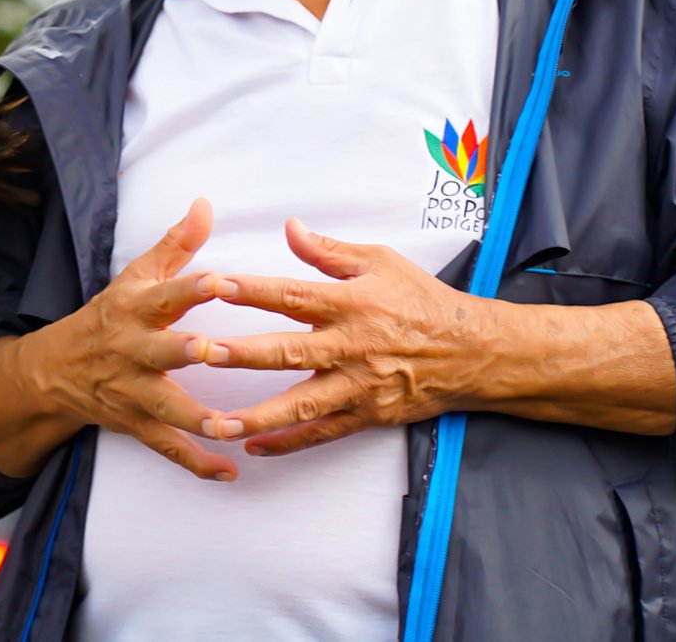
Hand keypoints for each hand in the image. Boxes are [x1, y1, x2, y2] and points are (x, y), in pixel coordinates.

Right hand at [22, 198, 235, 480]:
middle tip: (211, 350)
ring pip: (166, 407)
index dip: (191, 287)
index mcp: (136, 309)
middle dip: (182, 352)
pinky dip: (197, 462)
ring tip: (230, 428)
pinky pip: (167, 447)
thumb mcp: (135, 277)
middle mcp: (133, 350)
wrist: (53, 371)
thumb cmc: (109, 316)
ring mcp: (134, 391)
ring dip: (197, 418)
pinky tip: (228, 471)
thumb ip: (175, 244)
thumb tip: (206, 204)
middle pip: (159, 351)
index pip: (165, 294)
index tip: (219, 280)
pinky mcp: (136, 424)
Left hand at [203, 219, 494, 454]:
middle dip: (243, 354)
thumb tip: (289, 227)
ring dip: (258, 414)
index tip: (215, 285)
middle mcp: (351, 346)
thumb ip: (329, 250)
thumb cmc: (422, 300)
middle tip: (202, 353)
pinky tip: (255, 447)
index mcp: (351, 304)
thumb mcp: (380, 262)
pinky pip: (323, 433)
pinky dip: (289, 443)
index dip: (253, 290)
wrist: (473, 351)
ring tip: (218, 421)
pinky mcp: (367, 414)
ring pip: (302, 404)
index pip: (292, 295)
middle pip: (289, 351)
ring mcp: (358, 385)